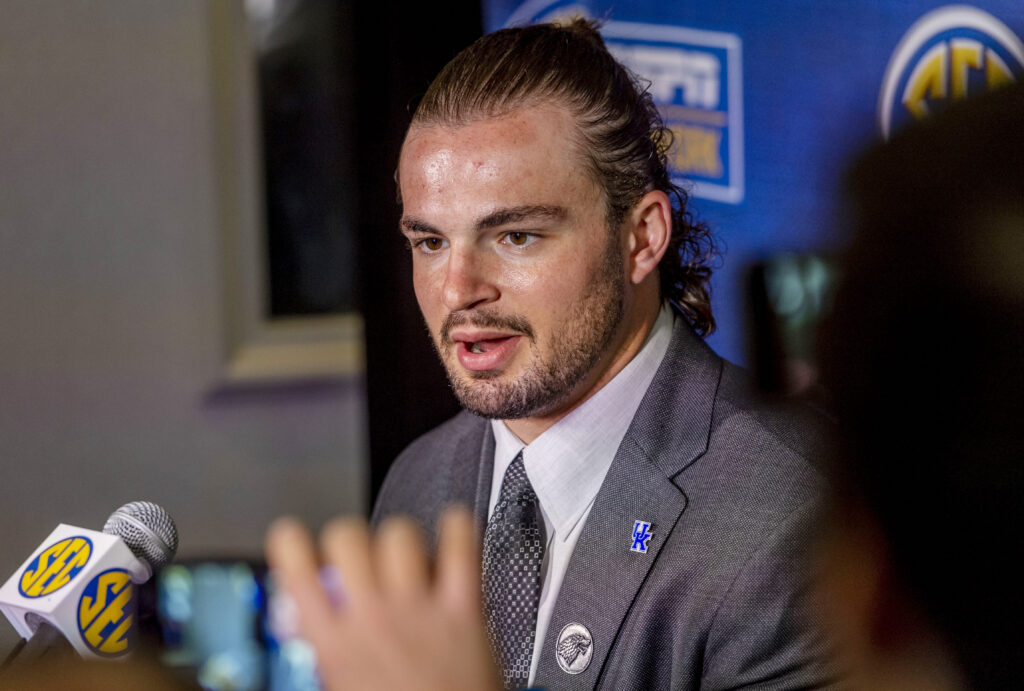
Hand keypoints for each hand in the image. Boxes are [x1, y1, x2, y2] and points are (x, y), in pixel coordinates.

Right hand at [265, 508, 500, 690]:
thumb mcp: (342, 686)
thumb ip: (328, 651)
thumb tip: (312, 620)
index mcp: (335, 646)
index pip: (298, 572)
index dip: (291, 545)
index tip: (295, 540)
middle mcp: (373, 620)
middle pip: (348, 538)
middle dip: (349, 538)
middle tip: (358, 555)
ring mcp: (417, 611)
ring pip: (400, 535)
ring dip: (400, 539)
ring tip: (406, 557)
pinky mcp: (463, 609)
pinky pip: (461, 548)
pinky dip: (459, 529)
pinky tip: (454, 530)